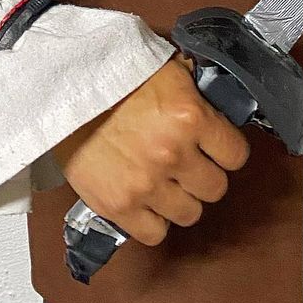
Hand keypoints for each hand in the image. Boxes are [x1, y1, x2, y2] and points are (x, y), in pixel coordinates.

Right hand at [51, 51, 250, 246]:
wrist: (66, 87)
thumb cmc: (116, 74)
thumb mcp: (170, 70)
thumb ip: (198, 92)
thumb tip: (219, 104)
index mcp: (191, 117)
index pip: (236, 155)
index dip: (226, 150)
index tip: (216, 148)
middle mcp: (174, 154)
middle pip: (215, 188)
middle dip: (204, 174)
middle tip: (189, 163)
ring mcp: (147, 184)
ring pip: (190, 213)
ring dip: (181, 199)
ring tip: (166, 182)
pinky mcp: (119, 206)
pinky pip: (155, 233)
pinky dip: (154, 221)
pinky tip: (147, 200)